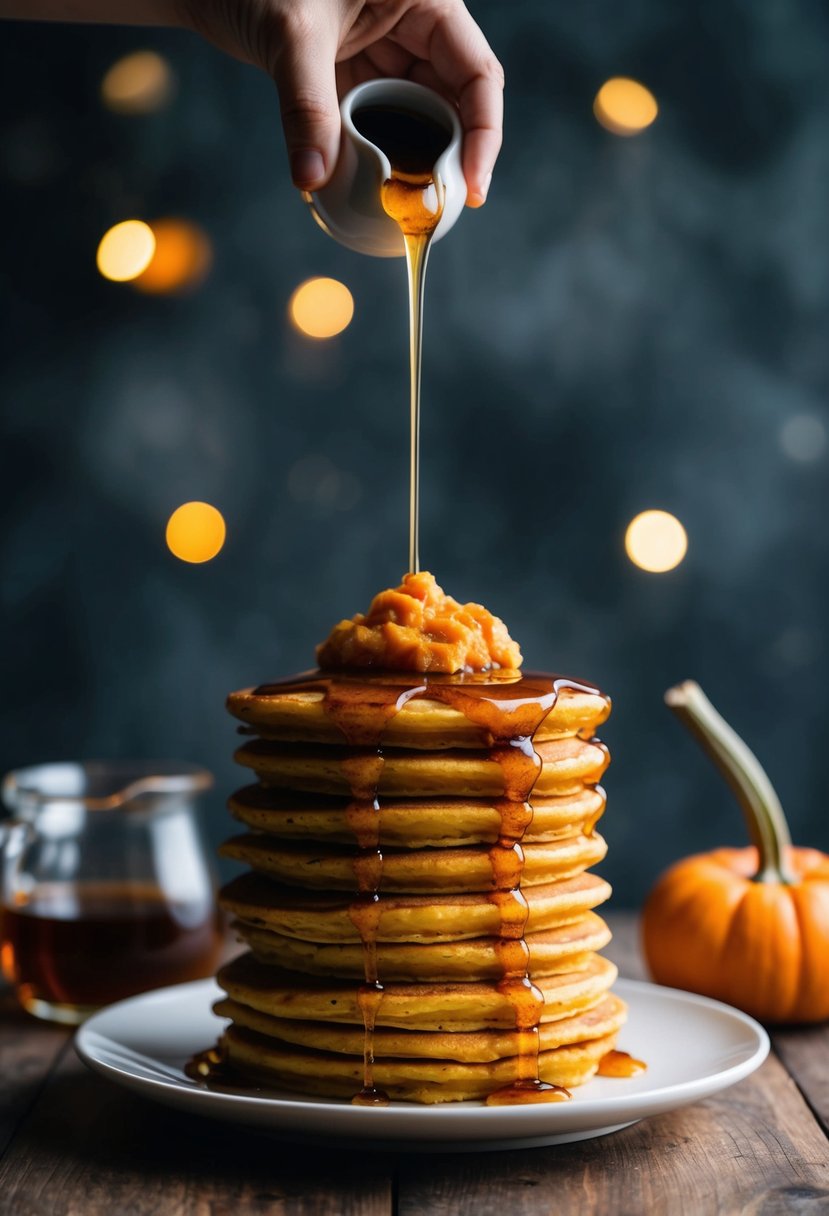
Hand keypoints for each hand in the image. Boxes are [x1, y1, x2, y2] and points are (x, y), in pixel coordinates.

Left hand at [181, 0, 502, 205]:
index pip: (478, 74)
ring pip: (421, 120)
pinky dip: (379, 159)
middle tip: (436, 209)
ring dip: (414, 165)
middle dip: (451, 159)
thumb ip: (306, 106)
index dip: (484, 135)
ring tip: (405, 207)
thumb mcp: (290, 34)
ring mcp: (390, 54)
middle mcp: (416, 26)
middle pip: (458, 104)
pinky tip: (370, 190)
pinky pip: (383, 125)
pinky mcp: (361, 77)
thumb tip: (313, 179)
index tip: (472, 188)